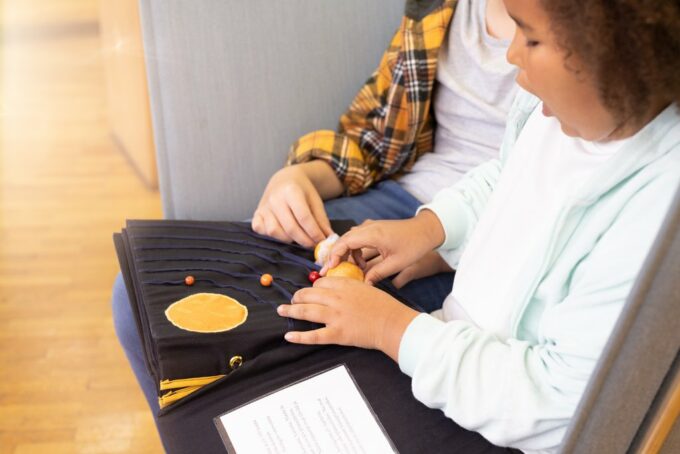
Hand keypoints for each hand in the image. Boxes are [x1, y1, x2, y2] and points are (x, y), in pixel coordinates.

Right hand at [252, 162, 339, 246]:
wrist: (284, 179)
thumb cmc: (301, 191)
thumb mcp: (315, 200)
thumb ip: (321, 220)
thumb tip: (329, 238)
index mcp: (291, 191)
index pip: (304, 217)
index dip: (314, 232)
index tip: (322, 241)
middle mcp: (275, 198)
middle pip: (290, 227)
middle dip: (304, 240)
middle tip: (314, 245)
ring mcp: (264, 206)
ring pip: (274, 231)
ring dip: (289, 240)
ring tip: (300, 238)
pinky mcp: (257, 214)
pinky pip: (260, 230)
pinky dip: (271, 236)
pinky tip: (283, 234)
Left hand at [277, 277, 418, 360]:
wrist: (392, 323)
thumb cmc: (384, 306)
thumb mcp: (367, 288)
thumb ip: (350, 287)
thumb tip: (338, 288)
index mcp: (344, 285)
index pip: (320, 283)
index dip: (313, 287)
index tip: (312, 292)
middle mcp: (336, 299)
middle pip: (308, 294)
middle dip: (297, 296)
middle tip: (293, 300)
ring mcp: (335, 317)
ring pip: (306, 312)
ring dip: (290, 310)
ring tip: (281, 310)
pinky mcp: (337, 334)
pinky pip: (314, 335)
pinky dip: (299, 336)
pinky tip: (288, 336)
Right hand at [322, 210, 445, 284]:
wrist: (427, 230)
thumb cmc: (414, 245)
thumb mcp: (395, 263)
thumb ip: (377, 274)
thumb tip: (363, 285)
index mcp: (371, 234)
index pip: (344, 243)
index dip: (334, 256)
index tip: (329, 269)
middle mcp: (367, 228)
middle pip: (343, 241)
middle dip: (336, 257)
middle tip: (330, 272)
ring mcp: (370, 227)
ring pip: (350, 240)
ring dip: (348, 255)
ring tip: (353, 271)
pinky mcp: (374, 229)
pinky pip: (358, 239)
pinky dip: (356, 251)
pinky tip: (362, 263)